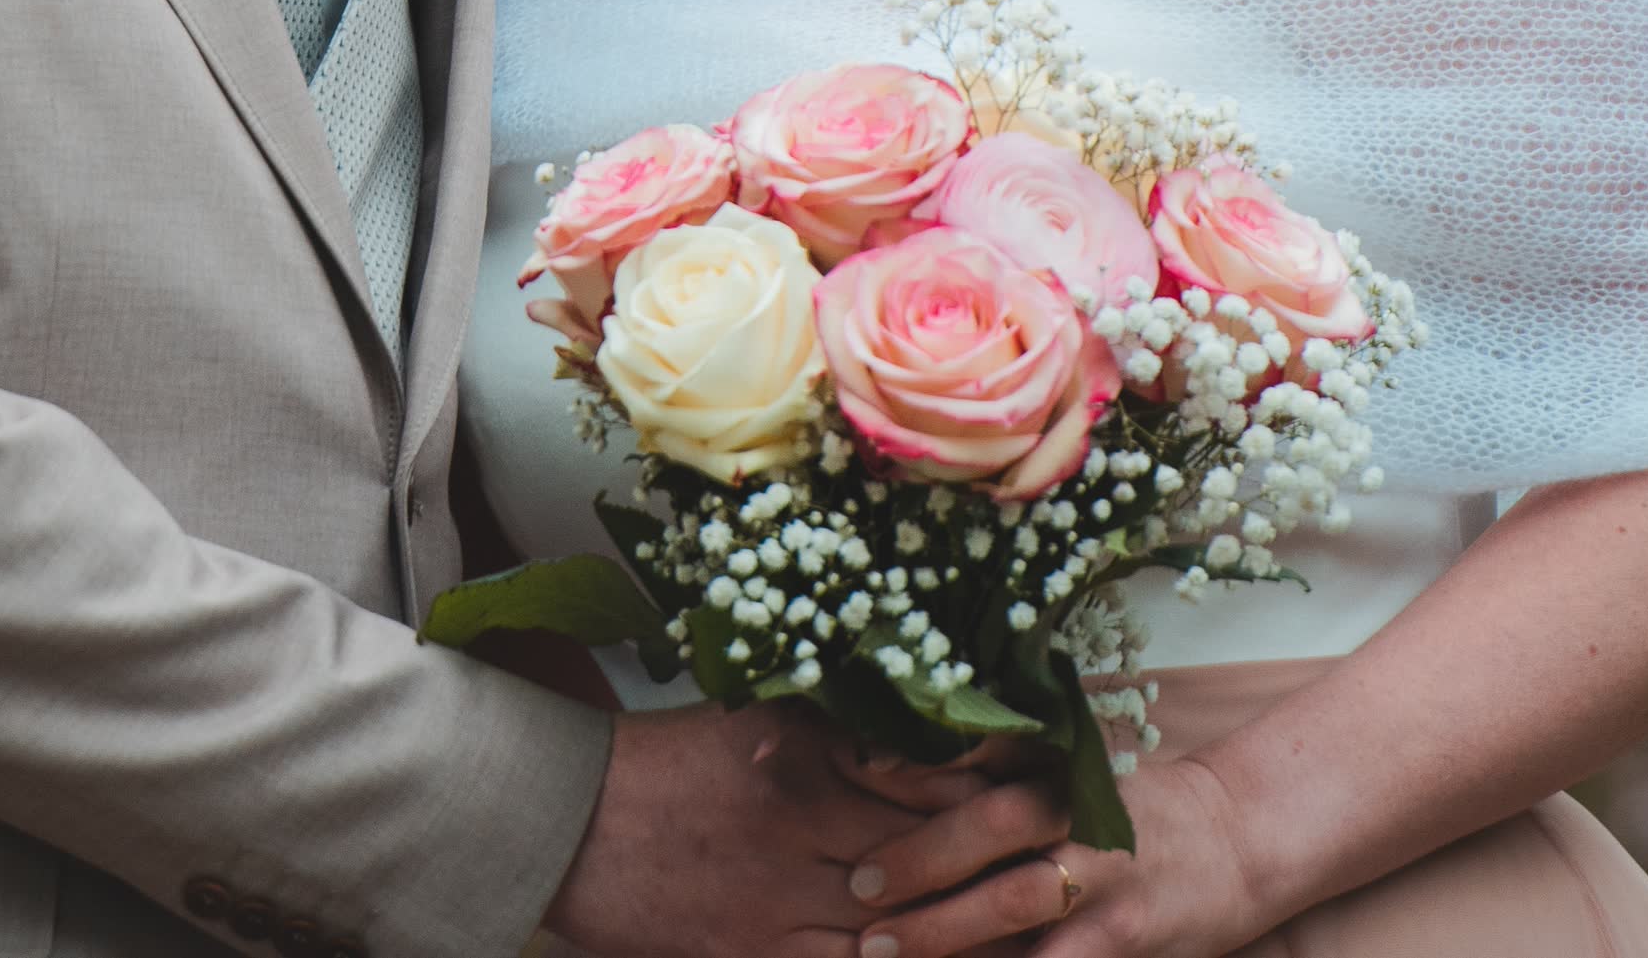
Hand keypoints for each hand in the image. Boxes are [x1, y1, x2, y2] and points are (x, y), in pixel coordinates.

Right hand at [537, 706, 1057, 957]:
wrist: (563, 823)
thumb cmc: (656, 762)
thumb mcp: (749, 720)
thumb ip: (833, 725)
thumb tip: (921, 726)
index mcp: (806, 763)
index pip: (926, 774)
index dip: (996, 782)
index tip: (1055, 773)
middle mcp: (808, 834)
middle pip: (933, 852)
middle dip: (1010, 857)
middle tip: (1084, 855)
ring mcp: (787, 905)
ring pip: (909, 928)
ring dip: (980, 928)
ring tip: (1051, 917)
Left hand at [837, 744, 1265, 957]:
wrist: (1236, 843)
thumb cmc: (1129, 804)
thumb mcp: (1072, 766)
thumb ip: (998, 767)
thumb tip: (883, 766)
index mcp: (1058, 763)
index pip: (983, 749)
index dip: (919, 757)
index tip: (855, 765)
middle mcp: (1078, 813)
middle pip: (993, 825)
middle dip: (920, 856)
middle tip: (859, 885)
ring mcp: (1104, 878)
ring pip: (1016, 902)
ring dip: (943, 927)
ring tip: (879, 947)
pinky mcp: (1124, 937)